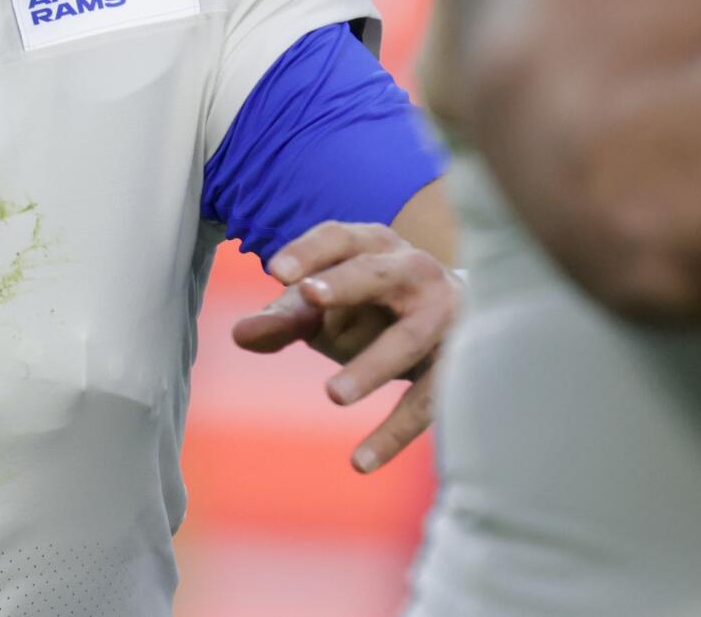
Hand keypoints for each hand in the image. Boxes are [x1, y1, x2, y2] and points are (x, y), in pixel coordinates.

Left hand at [230, 220, 458, 473]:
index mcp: (372, 245)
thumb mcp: (323, 307)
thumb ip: (282, 317)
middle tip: (308, 297)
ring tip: (332, 395)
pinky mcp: (461, 364)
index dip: (308, 251)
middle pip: (378, 273)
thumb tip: (240, 334)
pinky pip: (429, 400)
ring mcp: (445, 315)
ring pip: (410, 339)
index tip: (276, 273)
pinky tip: (360, 462)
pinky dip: (396, 432)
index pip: (337, 238)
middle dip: (345, 283)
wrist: (453, 321)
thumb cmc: (369, 307)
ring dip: (373, 365)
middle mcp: (413, 271)